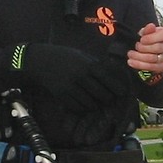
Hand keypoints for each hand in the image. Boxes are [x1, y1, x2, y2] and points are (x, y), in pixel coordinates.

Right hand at [8, 44, 128, 111]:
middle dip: (107, 99)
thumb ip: (95, 64)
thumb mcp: (81, 55)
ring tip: (96, 102)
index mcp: (88, 64)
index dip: (117, 88)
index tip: (122, 93)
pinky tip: (83, 103)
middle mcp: (81, 76)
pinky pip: (77, 107)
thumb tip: (112, 74)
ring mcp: (71, 87)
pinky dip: (82, 107)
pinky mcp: (62, 95)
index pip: (108, 80)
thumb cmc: (63, 56)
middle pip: (102, 94)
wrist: (40, 61)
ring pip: (90, 103)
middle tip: (109, 99)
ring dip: (95, 105)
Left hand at [126, 23, 162, 72]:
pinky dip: (140, 65)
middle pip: (158, 48)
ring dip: (139, 57)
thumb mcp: (148, 32)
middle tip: (135, 46)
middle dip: (144, 48)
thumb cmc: (150, 37)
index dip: (151, 38)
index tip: (141, 40)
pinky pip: (152, 67)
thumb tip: (151, 26)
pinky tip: (131, 62)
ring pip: (154, 59)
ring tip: (130, 54)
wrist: (154, 48)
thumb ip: (148, 29)